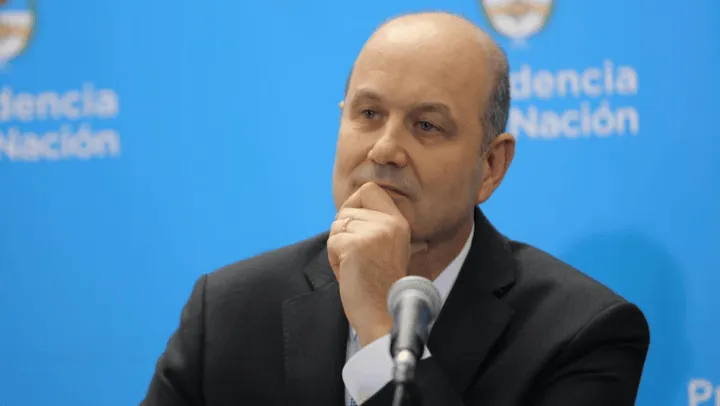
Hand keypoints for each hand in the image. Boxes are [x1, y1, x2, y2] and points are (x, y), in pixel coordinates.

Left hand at [327, 182, 426, 346]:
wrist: (384, 313)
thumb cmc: (381, 285)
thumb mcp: (388, 247)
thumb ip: (375, 226)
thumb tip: (347, 212)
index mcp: (399, 222)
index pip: (370, 190)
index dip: (354, 203)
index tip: (354, 225)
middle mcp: (388, 223)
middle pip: (347, 210)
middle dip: (343, 234)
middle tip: (358, 259)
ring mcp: (372, 233)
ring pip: (337, 226)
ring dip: (338, 248)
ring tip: (355, 267)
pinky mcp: (355, 246)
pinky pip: (331, 242)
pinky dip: (334, 260)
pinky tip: (349, 273)